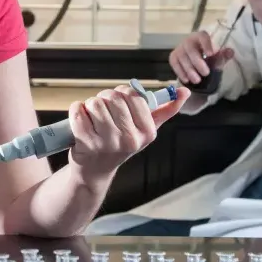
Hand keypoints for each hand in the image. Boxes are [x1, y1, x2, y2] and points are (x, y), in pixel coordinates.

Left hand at [67, 84, 191, 176]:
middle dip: (105, 99)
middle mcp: (130, 139)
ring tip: (93, 119)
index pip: (133, 95)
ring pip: (95, 103)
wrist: (95, 169)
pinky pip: (78, 111)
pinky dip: (76, 110)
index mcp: (147, 132)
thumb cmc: (120, 143)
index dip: (123, 94)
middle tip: (104, 113)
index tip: (120, 105)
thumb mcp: (145, 130)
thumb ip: (165, 110)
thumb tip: (184, 92)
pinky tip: (81, 120)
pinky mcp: (86, 143)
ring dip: (90, 106)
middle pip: (113, 97)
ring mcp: (107, 143)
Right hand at [169, 30, 235, 85]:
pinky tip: (187, 80)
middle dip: (198, 62)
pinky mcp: (173, 57)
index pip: (202, 36)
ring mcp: (179, 48)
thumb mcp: (217, 58)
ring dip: (190, 70)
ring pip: (182, 57)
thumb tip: (231, 51)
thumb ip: (223, 56)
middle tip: (206, 73)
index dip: (206, 44)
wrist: (195, 64)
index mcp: (201, 37)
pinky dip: (181, 72)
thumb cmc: (208, 59)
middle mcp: (188, 40)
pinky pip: (175, 64)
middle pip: (191, 49)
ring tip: (197, 80)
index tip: (211, 54)